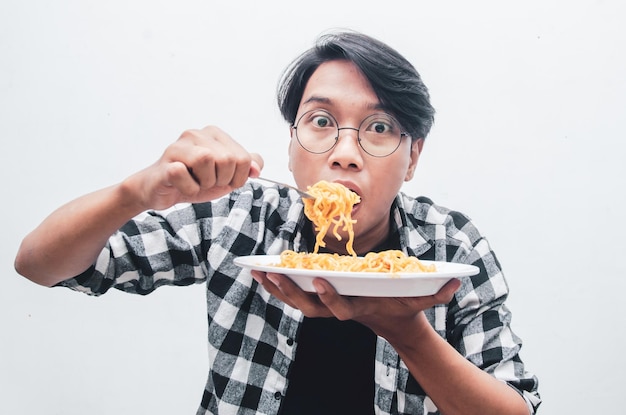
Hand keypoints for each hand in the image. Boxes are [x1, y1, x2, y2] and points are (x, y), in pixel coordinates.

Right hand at [124, 125, 263, 210]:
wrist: (160, 191)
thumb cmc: (193, 180)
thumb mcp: (226, 175)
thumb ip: (246, 167)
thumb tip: (256, 169)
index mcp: (214, 134)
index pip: (244, 158)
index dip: (237, 177)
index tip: (222, 179)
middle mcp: (196, 134)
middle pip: (229, 160)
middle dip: (222, 180)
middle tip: (206, 182)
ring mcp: (179, 146)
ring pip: (208, 162)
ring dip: (205, 183)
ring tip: (195, 182)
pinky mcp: (166, 162)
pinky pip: (185, 175)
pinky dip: (189, 188)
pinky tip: (182, 185)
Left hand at [251, 270, 460, 337]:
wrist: (392, 321)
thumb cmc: (403, 309)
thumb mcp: (423, 301)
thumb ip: (438, 293)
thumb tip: (456, 283)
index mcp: (360, 309)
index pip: (340, 308)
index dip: (328, 297)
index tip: (319, 279)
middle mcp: (339, 310)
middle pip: (309, 307)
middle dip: (289, 292)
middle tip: (271, 273)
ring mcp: (327, 306)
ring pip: (296, 301)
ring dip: (276, 288)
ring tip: (257, 270)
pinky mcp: (321, 299)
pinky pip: (295, 293)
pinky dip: (278, 284)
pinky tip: (262, 271)